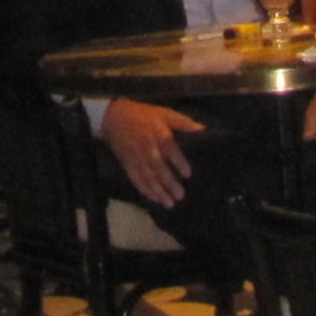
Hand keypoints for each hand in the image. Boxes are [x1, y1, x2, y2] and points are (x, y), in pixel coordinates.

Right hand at [101, 97, 203, 211]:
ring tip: (169, 203)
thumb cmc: (143, 115)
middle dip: (168, 183)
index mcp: (158, 134)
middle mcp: (147, 148)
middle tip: (180, 196)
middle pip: (158, 168)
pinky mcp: (127, 164)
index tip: (187, 175)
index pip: (170, 150)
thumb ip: (183, 122)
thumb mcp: (164, 113)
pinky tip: (154, 198)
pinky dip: (144, 190)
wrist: (113, 117)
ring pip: (147, 177)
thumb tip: (201, 129)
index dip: (178, 163)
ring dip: (158, 191)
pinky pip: (136, 179)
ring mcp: (136, 157)